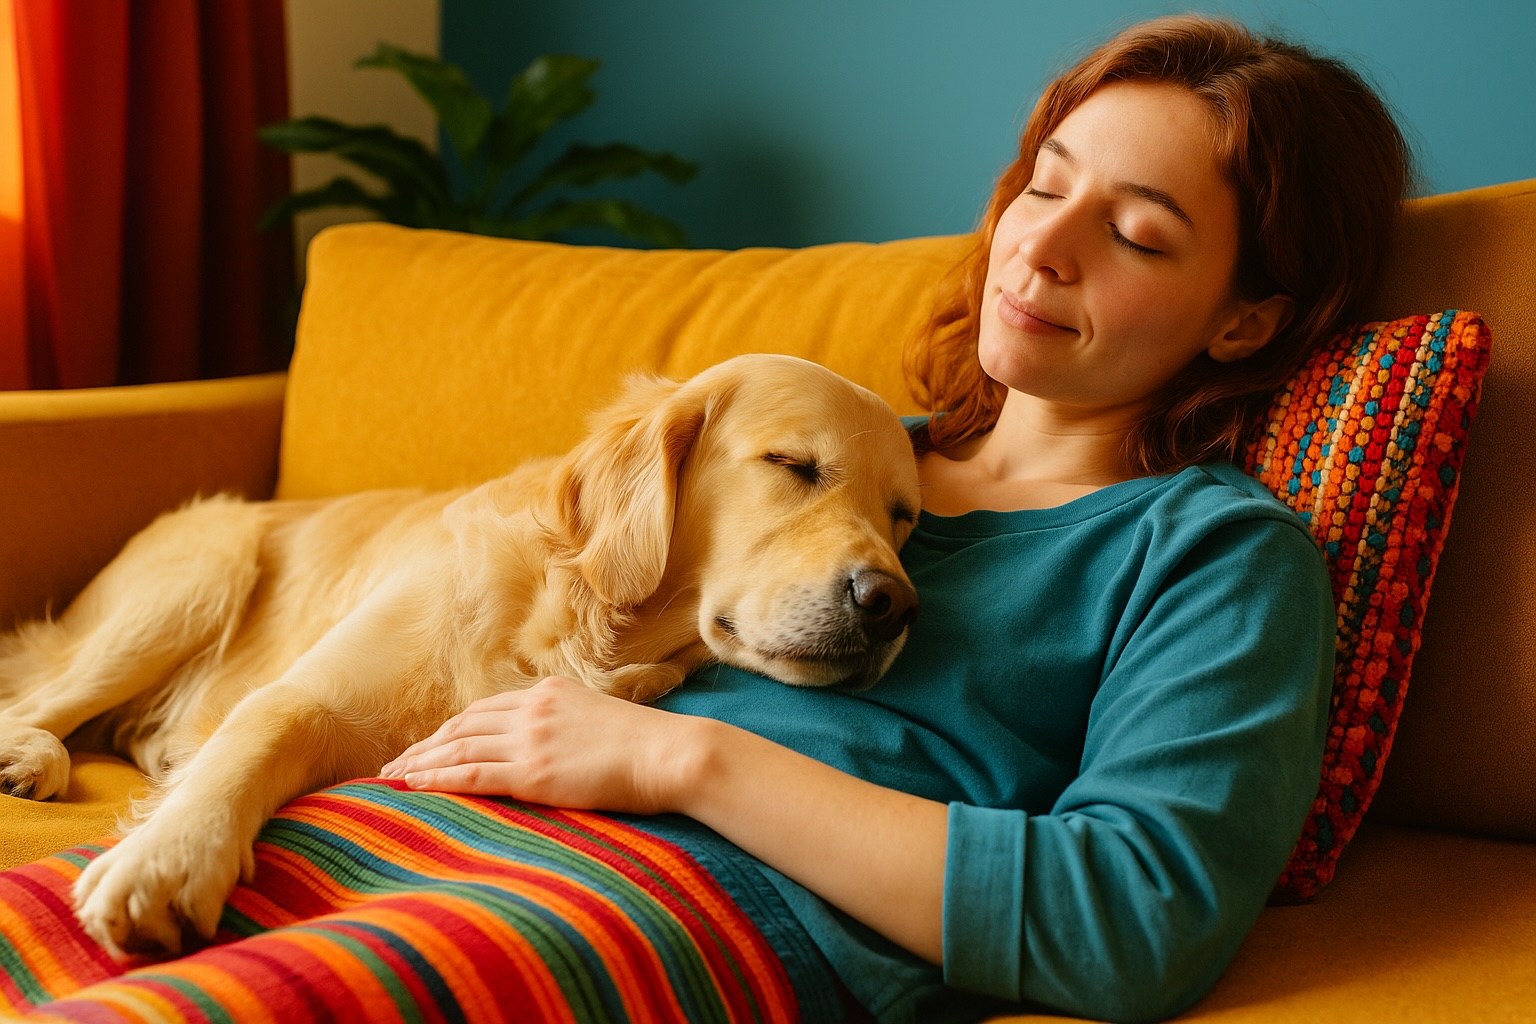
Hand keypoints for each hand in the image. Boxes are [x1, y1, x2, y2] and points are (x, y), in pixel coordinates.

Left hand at [378, 675, 702, 813]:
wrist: (670, 754)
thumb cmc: (649, 746)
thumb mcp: (602, 719)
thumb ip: (571, 723)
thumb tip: (561, 743)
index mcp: (549, 693)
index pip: (486, 710)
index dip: (451, 729)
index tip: (428, 745)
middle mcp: (533, 709)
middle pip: (463, 726)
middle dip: (425, 746)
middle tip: (393, 764)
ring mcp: (532, 739)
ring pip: (459, 748)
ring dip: (420, 763)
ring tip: (391, 777)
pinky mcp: (533, 772)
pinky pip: (471, 775)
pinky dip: (437, 779)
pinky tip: (412, 785)